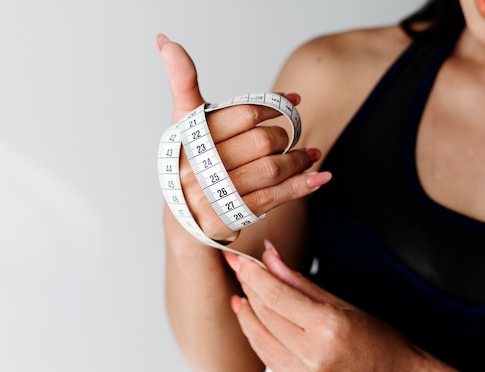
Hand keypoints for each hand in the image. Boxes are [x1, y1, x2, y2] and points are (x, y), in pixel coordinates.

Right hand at [156, 34, 330, 242]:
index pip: (243, 114)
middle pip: (261, 141)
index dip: (273, 106)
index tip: (292, 101)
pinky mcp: (228, 217)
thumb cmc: (189, 159)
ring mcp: (212, 193)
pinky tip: (318, 178)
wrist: (183, 215)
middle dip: (284, 136)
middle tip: (290, 137)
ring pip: (270, 169)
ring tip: (308, 155)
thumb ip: (183, 80)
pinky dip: (300, 187)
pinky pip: (273, 198)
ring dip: (298, 161)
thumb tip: (166, 41)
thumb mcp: (181, 120)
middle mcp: (196, 165)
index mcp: (186, 135)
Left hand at [224, 242, 426, 371]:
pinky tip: (253, 320)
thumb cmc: (382, 348)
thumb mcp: (345, 305)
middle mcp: (313, 357)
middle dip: (248, 287)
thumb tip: (273, 259)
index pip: (276, 295)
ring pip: (258, 337)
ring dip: (246, 312)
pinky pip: (266, 358)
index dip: (254, 274)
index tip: (243, 261)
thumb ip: (301, 282)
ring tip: (242, 292)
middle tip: (240, 269)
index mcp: (328, 329)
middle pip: (264, 314)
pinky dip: (256, 335)